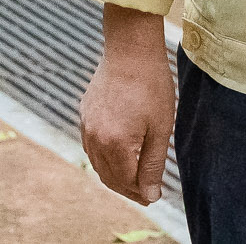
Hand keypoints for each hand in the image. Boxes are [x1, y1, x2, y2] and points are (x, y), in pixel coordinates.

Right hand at [77, 6, 173, 203]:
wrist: (131, 48)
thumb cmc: (151, 85)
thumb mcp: (160, 127)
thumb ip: (152, 165)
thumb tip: (150, 195)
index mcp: (115, 144)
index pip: (126, 182)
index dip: (141, 193)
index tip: (155, 196)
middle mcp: (95, 138)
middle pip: (108, 177)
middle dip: (127, 189)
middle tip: (146, 193)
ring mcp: (86, 125)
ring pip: (98, 163)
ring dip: (115, 175)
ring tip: (135, 177)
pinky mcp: (84, 113)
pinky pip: (92, 146)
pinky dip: (105, 157)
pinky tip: (119, 154)